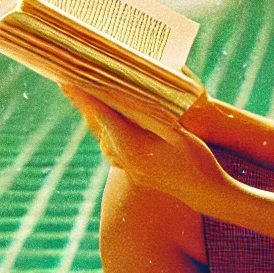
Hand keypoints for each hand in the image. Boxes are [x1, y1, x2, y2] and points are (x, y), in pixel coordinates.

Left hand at [60, 83, 227, 210]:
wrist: (207, 193)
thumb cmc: (197, 159)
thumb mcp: (176, 132)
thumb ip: (150, 115)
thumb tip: (126, 96)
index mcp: (134, 148)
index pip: (103, 115)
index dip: (85, 95)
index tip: (68, 78)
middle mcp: (126, 160)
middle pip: (98, 126)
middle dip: (83, 103)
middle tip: (65, 82)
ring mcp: (130, 169)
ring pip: (104, 140)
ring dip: (94, 118)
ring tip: (85, 99)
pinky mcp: (137, 174)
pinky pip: (113, 151)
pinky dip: (107, 134)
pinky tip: (110, 128)